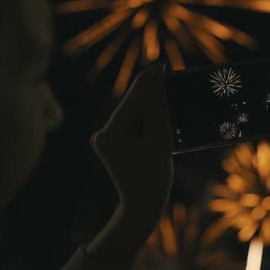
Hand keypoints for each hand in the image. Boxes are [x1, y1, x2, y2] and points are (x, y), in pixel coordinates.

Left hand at [86, 63, 172, 269]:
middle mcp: (101, 133)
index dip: (148, 81)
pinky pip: (131, 123)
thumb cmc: (153, 178)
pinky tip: (158, 120)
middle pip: (132, 106)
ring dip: (150, 108)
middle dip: (151, 95)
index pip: (132, 101)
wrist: (141, 206)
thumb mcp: (160, 142)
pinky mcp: (111, 141)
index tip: (159, 64)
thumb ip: (157, 112)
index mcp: (109, 134)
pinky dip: (146, 120)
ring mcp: (104, 138)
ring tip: (166, 108)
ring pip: (132, 114)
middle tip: (168, 79)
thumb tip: (155, 87)